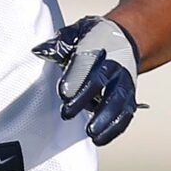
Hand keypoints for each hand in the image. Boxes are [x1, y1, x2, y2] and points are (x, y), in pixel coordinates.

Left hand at [33, 15, 141, 145]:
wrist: (125, 39)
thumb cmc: (96, 38)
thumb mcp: (78, 32)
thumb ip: (59, 42)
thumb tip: (40, 50)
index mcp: (99, 48)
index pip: (86, 62)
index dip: (75, 77)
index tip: (63, 92)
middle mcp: (114, 66)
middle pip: (102, 83)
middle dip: (85, 99)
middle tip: (67, 113)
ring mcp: (124, 83)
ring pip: (118, 102)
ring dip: (105, 119)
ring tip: (90, 133)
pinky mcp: (129, 98)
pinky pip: (125, 115)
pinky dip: (114, 129)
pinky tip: (100, 139)